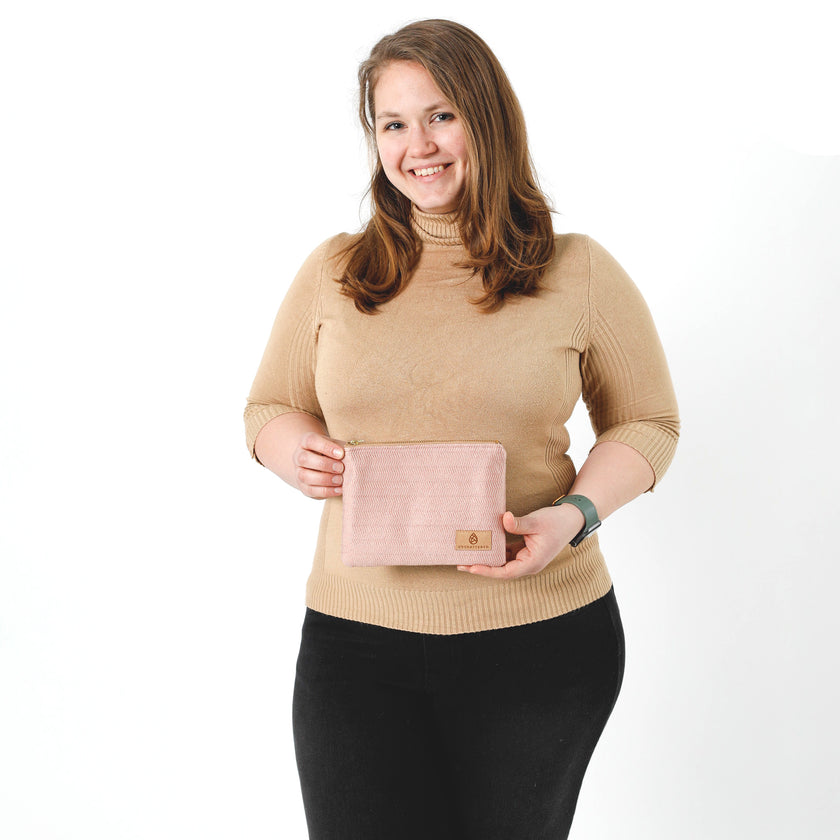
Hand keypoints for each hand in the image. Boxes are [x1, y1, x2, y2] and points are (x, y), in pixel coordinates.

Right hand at [291, 432, 344, 498]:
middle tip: (341, 468)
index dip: (326, 447)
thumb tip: (354, 453)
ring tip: (340, 480)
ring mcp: (299, 472)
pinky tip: (338, 490)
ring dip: (324, 479)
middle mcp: (299, 456)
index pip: (311, 441)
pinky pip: (311, 490)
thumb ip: (343, 447)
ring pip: (305, 476)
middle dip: (324, 464)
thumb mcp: (335, 445)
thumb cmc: (331, 452)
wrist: (319, 464)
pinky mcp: (303, 487)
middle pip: (305, 459)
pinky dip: (326, 491)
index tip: (341, 453)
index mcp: (306, 442)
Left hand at [457, 506, 583, 578]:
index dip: (488, 571)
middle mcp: (527, 564)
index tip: (472, 567)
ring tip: (466, 554)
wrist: (571, 519)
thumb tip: (505, 519)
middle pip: (500, 570)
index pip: (506, 572)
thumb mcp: (537, 522)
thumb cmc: (556, 522)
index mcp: (532, 563)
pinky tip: (481, 545)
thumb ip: (520, 523)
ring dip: (485, 559)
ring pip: (501, 562)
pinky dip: (493, 550)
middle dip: (481, 566)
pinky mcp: (523, 550)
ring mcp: (525, 558)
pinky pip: (505, 553)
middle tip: (460, 562)